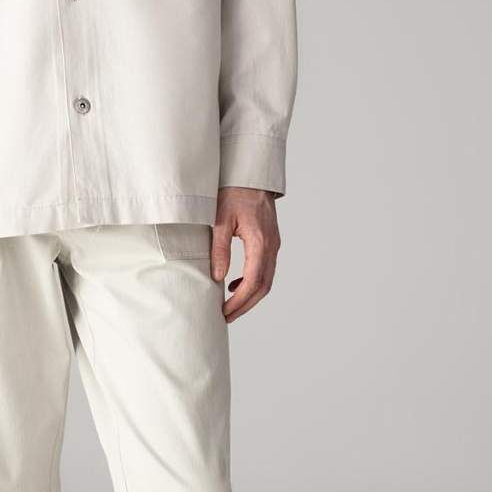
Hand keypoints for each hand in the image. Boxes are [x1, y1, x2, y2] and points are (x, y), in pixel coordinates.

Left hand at [211, 187, 280, 322]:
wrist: (251, 175)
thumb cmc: (234, 192)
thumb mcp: (220, 220)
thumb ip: (219, 249)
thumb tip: (218, 277)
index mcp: (260, 241)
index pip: (253, 281)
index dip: (239, 301)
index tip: (224, 312)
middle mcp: (272, 246)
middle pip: (263, 286)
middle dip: (245, 305)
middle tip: (226, 317)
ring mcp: (274, 244)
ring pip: (267, 280)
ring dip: (250, 296)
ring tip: (230, 306)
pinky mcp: (271, 242)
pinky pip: (266, 269)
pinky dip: (253, 282)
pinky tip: (235, 284)